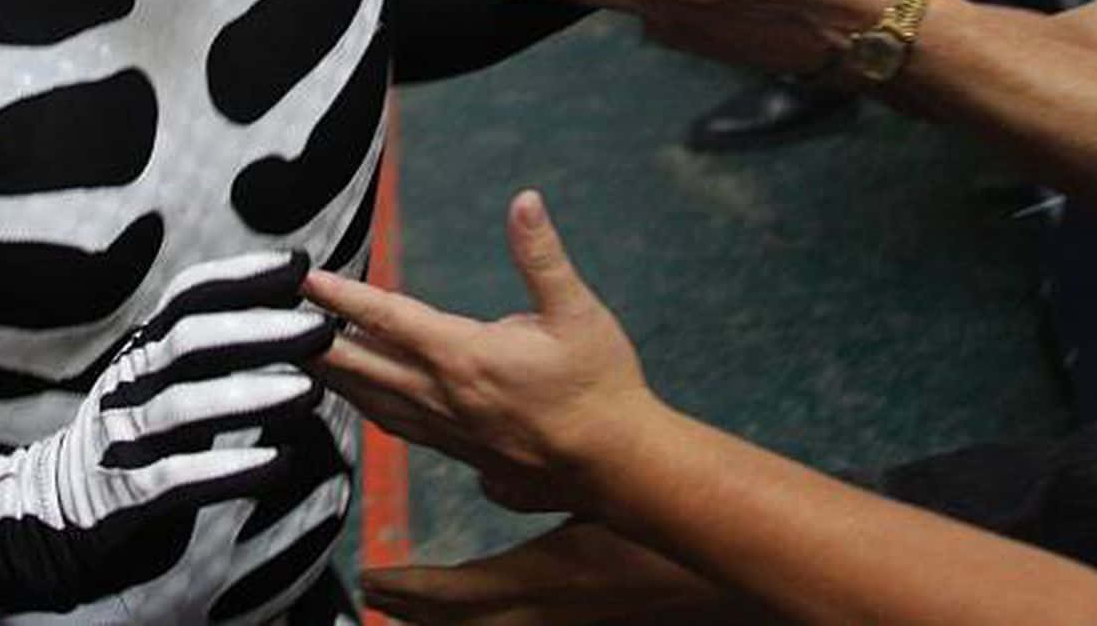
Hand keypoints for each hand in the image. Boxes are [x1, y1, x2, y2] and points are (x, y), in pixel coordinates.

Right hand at [23, 250, 331, 595]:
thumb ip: (210, 339)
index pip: (191, 295)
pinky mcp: (126, 493)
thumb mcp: (162, 374)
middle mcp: (131, 381)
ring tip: (311, 393)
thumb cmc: (137, 430)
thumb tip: (286, 293)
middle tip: (320, 329)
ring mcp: (125, 436)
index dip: (242, 275)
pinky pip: (178, 478)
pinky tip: (277, 464)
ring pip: (185, 408)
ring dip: (251, 398)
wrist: (57, 503)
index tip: (299, 263)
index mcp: (145, 346)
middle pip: (192, 342)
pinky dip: (229, 471)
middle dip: (259, 331)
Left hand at [306, 191, 653, 515]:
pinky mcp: (462, 455)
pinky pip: (399, 429)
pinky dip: (370, 410)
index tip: (305, 281)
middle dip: (317, 344)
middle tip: (274, 328)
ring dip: (336, 380)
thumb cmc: (601, 386)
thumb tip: (524, 201)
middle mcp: (445, 397)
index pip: (389, 319)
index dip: (343, 296)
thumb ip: (542, 255)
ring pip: (374, 403)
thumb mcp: (577, 311)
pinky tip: (364, 404)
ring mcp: (450, 432)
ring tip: (303, 363)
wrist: (621, 466)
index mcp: (465, 356)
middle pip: (363, 366)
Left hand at [362, 518, 727, 622]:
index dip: (412, 591)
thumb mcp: (601, 497)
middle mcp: (551, 614)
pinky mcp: (585, 623)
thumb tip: (489, 484)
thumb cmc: (666, 535)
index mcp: (549, 579)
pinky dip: (485, 621)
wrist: (723, 574)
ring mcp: (568, 624)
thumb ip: (541, 485)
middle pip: (465, 624)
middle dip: (417, 611)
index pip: (460, 594)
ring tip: (408, 606)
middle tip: (377, 594)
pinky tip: (479, 613)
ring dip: (446, 620)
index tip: (374, 579)